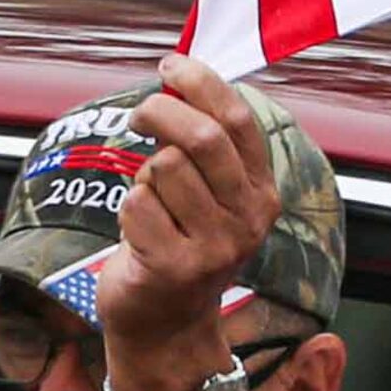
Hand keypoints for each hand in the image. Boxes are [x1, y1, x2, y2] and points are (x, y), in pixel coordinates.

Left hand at [97, 53, 279, 372]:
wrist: (166, 325)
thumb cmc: (180, 245)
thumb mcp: (211, 197)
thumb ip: (206, 145)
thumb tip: (177, 73)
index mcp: (262, 194)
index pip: (238, 121)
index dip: (202, 83)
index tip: (171, 65)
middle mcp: (247, 220)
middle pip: (201, 138)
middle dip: (161, 111)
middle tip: (138, 115)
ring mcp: (214, 247)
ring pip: (163, 168)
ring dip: (143, 176)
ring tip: (150, 204)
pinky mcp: (175, 267)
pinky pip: (136, 204)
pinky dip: (128, 210)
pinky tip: (140, 234)